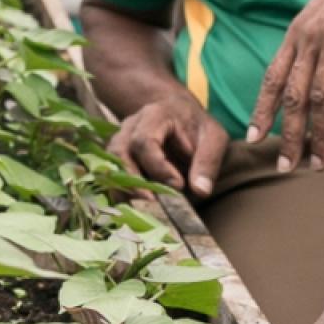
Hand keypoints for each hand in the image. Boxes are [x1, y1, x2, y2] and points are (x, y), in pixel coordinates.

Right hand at [108, 87, 228, 199]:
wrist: (180, 115)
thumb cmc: (197, 127)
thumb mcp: (213, 138)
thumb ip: (208, 162)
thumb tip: (201, 191)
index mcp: (155, 115)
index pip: (145, 140)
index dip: (158, 165)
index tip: (178, 185)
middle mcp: (131, 126)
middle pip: (120, 151)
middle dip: (133, 179)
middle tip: (153, 200)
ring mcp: (121, 140)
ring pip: (110, 163)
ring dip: (122, 187)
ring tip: (140, 207)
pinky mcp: (118, 156)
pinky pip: (110, 174)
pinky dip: (117, 191)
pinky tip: (131, 207)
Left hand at [249, 0, 323, 171]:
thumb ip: (315, 38)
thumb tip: (313, 72)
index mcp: (299, 32)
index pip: (274, 77)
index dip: (263, 110)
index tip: (254, 138)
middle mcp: (312, 39)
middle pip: (295, 96)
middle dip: (289, 135)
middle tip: (287, 167)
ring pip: (320, 97)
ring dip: (318, 135)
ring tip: (319, 163)